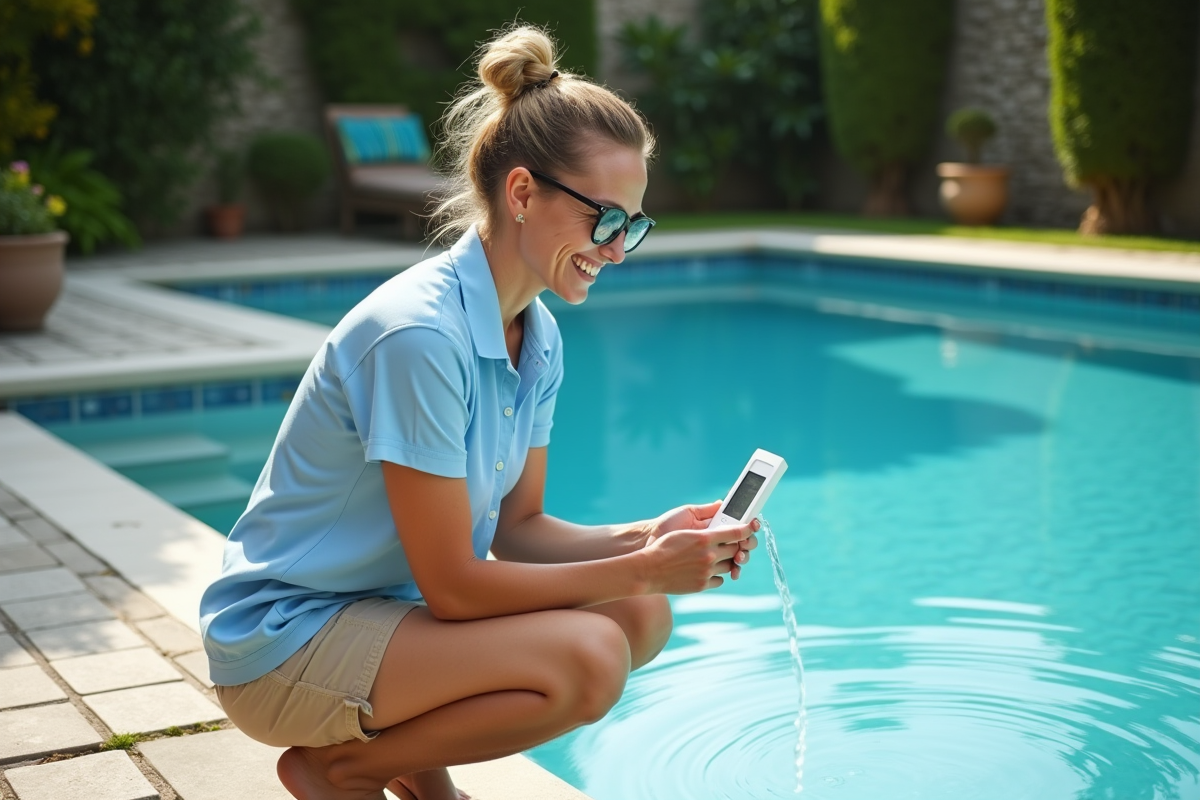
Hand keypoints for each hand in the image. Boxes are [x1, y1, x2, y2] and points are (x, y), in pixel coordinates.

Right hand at [639, 517, 759, 594]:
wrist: (649, 570)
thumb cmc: (663, 547)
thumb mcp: (684, 532)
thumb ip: (704, 529)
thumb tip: (719, 528)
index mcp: (705, 538)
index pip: (735, 532)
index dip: (747, 530)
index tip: (752, 528)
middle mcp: (709, 555)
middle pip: (734, 549)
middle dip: (735, 546)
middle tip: (732, 543)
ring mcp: (706, 572)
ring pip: (729, 566)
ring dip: (726, 561)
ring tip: (715, 558)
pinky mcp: (702, 585)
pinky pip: (719, 580)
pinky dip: (716, 575)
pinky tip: (706, 570)